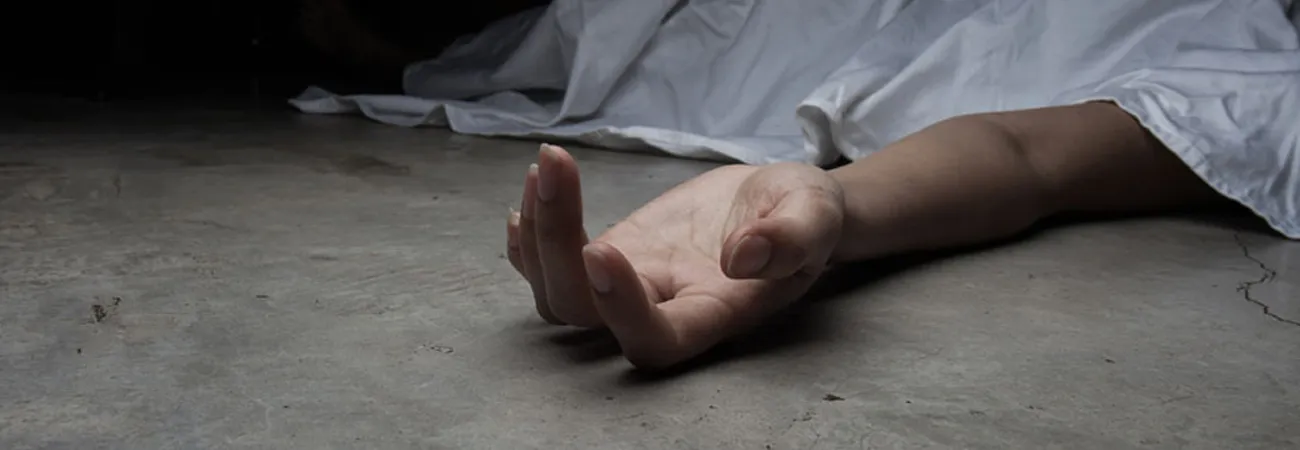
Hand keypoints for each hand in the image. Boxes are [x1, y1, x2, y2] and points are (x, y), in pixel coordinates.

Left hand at [506, 145, 845, 368]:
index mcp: (714, 314)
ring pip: (557, 293)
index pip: (655, 340)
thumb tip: (743, 257)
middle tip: (557, 169)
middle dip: (556, 248)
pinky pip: (552, 265)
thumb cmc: (804, 215)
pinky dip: (531, 235)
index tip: (604, 248)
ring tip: (548, 165)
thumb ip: (791, 239)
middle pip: (583, 314)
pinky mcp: (614, 254)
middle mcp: (662, 310)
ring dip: (538, 235)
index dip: (620, 309)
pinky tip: (535, 187)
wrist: (782, 206)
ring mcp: (630, 284)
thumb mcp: (814, 216)